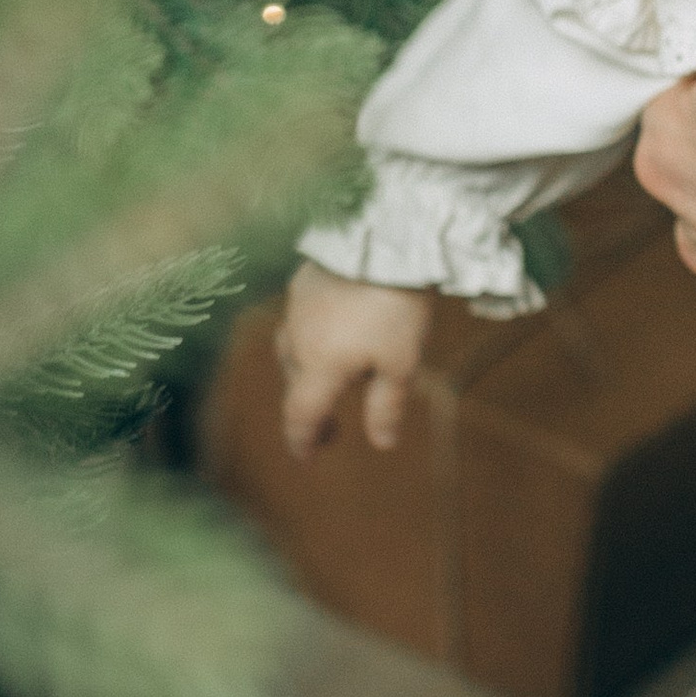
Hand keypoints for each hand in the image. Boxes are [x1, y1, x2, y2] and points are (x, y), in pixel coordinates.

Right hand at [278, 259, 431, 454]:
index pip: (300, 415)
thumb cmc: (396, 305)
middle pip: (296, 385)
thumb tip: (382, 444)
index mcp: (320, 366)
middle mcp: (299, 340)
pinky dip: (313, 336)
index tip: (308, 458)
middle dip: (311, 410)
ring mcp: (297, 308)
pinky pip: (301, 320)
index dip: (302, 441)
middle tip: (334, 429)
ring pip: (294, 351)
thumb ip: (387, 405)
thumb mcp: (401, 362)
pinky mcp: (304, 282)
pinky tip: (335, 330)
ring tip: (337, 379)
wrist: (385, 238)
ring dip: (309, 372)